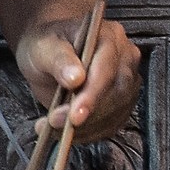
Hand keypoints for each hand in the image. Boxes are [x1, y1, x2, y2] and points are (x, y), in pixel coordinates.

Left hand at [14, 14, 141, 136]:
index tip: (74, 115)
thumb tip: (75, 78)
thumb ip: (59, 59)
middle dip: (86, 115)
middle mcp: (125, 58)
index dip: (91, 95)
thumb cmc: (46, 43)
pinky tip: (66, 133)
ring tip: (53, 128)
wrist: (47, 51)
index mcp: (110, 37)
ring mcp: (127, 81)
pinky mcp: (122, 102)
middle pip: (116, 94)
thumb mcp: (43, 46)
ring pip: (116, 113)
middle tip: (55, 123)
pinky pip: (112, 123)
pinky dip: (89, 133)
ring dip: (86, 127)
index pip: (107, 69)